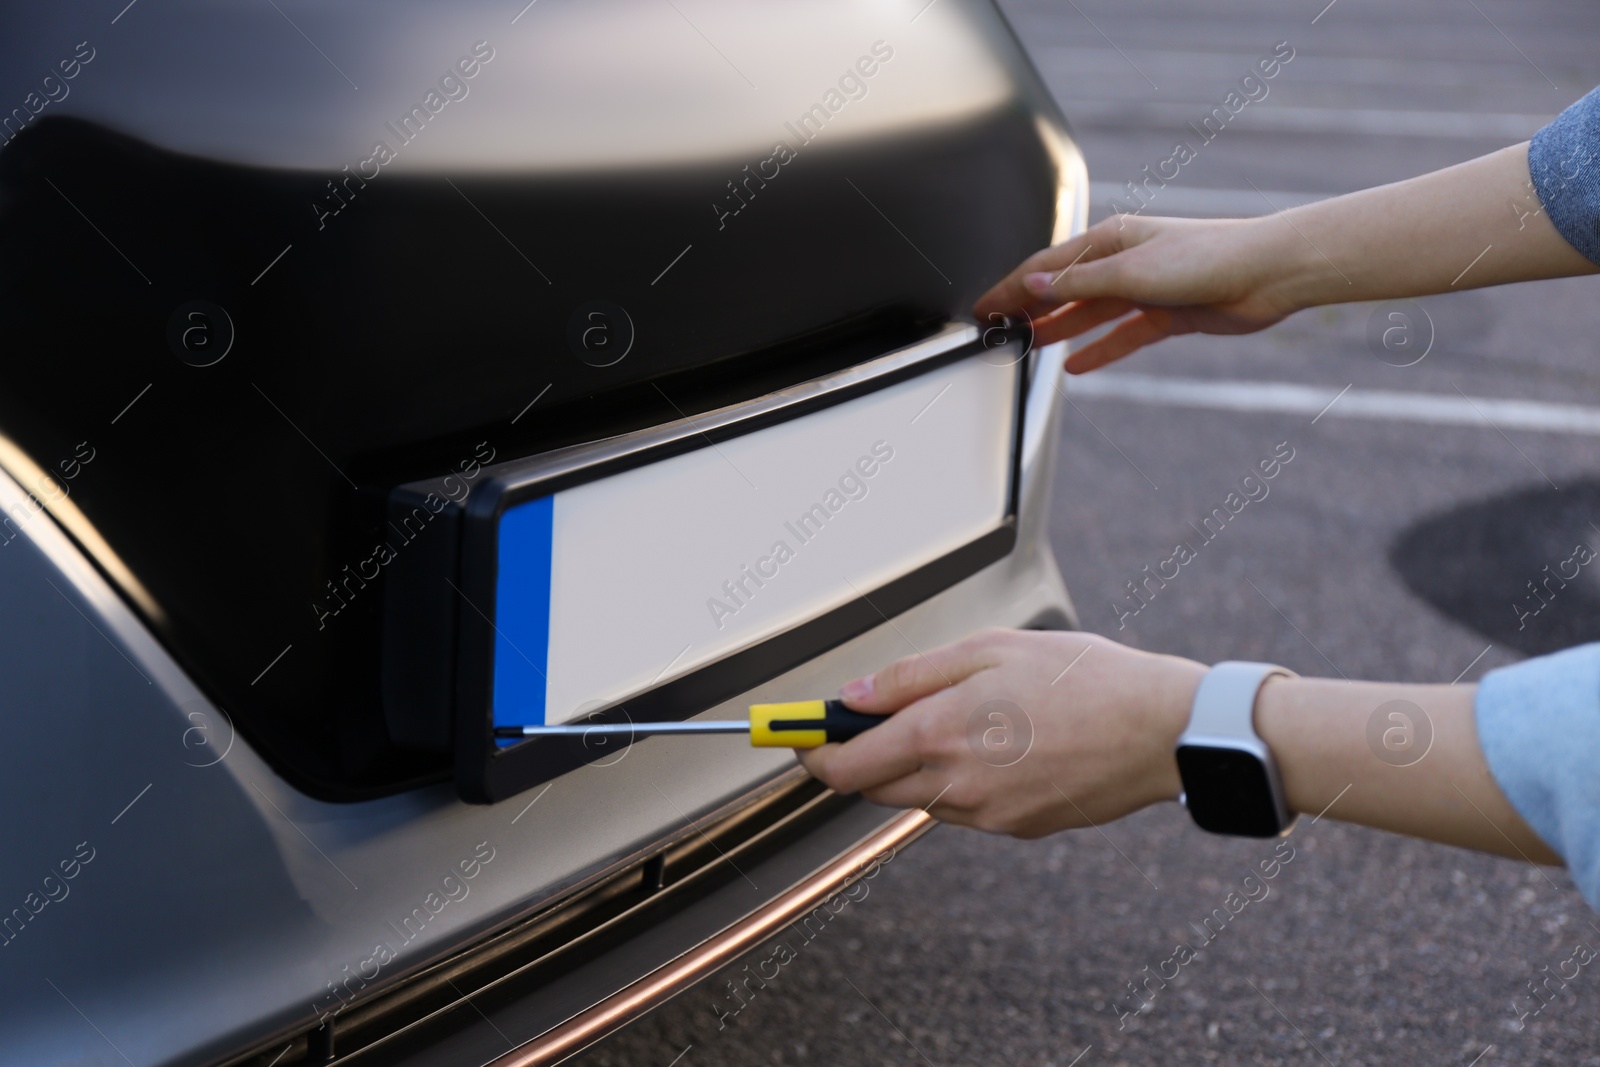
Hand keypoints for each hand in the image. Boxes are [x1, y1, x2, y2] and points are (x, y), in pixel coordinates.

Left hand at [797, 630, 1205, 836]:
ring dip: (913, 765)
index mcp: (940, 732)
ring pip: (918, 797)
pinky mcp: (1016, 827)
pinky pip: (962, 807)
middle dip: (862, 753)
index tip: (793, 734)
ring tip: (964, 716)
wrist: (1160, 730)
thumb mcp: (990, 650)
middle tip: (876, 713)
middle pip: (873, 785)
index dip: (810, 750)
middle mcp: (955, 783)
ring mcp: (986, 813)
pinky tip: (1000, 742)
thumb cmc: (1083, 678)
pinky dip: (958, 779)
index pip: (844, 763)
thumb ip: (911, 676)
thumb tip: (852, 696)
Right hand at [973, 214, 1302, 372]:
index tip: (983, 307)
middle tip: (994, 330)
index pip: (1046, 268)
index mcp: (1110, 240)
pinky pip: (1121, 336)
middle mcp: (1124, 262)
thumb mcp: (1131, 271)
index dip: (1011, 288)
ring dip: (1057, 330)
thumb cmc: (1208, 257)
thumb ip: (1078, 285)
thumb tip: (1032, 286)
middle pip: (1064, 290)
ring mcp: (1144, 289)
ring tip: (1025, 347)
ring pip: (1089, 314)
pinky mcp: (1166, 314)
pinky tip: (1076, 365)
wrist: (1267, 273)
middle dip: (1028, 309)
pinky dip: (1098, 349)